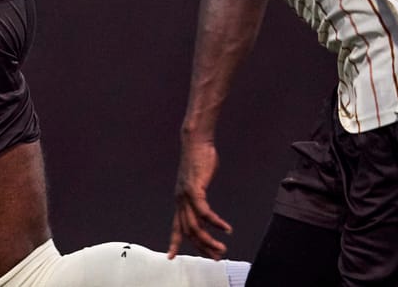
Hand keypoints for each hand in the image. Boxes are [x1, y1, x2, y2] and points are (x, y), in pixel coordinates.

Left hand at [169, 134, 232, 259]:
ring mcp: (186, 195)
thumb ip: (200, 196)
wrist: (195, 141)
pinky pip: (204, 212)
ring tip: (221, 249)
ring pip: (195, 227)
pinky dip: (216, 223)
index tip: (171, 257)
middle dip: (201, 247)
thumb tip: (205, 207)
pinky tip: (226, 229)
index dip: (174, 243)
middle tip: (214, 257)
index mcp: (180, 201)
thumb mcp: (198, 183)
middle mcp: (180, 200)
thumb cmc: (199, 160)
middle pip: (188, 232)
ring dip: (209, 241)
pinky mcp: (194, 189)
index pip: (175, 227)